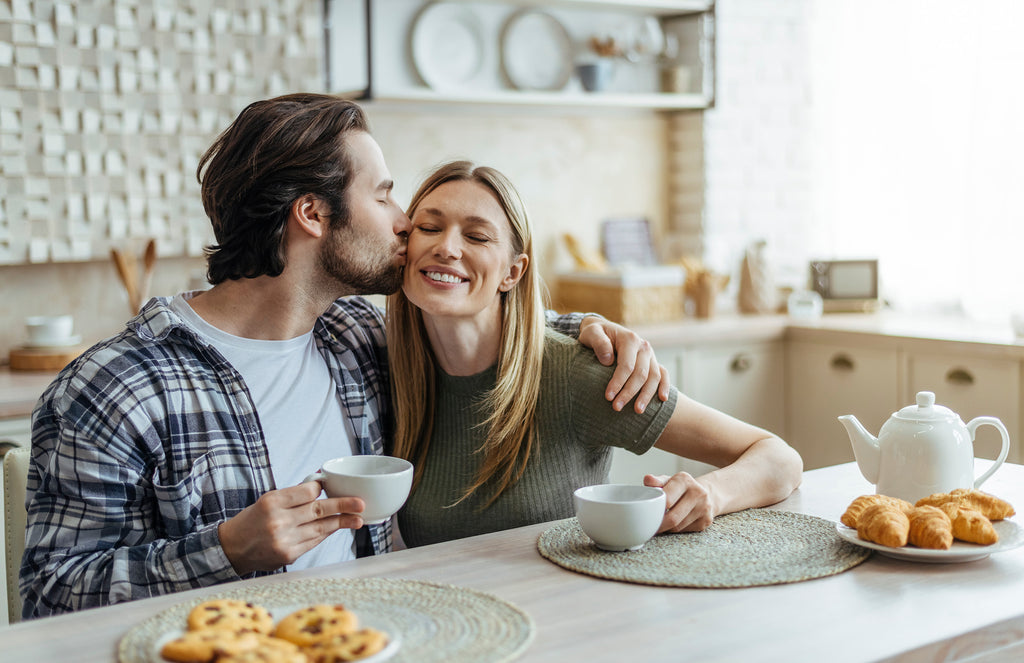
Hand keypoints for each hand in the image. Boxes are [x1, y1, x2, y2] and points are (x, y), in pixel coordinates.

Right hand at [218, 481, 364, 574]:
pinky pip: (314, 541)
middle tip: (360, 503)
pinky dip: (325, 533)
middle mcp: (278, 521)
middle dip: (343, 506)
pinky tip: (336, 528)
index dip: (320, 489)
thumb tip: (321, 483)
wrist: (231, 549)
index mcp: (272, 502)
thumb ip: (294, 495)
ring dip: (341, 522)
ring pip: (320, 528)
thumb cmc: (252, 520)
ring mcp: (284, 540)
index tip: (327, 486)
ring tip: (358, 519)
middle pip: (318, 510)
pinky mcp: (289, 555)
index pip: (306, 492)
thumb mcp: (267, 500)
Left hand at [578, 316, 669, 411]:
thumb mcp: (591, 333)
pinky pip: (663, 374)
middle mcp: (643, 347)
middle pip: (641, 374)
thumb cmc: (595, 333)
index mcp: (630, 339)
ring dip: (646, 395)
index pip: (627, 365)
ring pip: (654, 378)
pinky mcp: (652, 362)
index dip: (618, 382)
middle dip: (629, 393)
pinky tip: (662, 399)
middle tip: (616, 408)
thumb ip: (598, 343)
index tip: (608, 397)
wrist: (603, 330)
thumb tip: (608, 360)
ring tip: (638, 411)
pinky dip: (665, 386)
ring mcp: (650, 355)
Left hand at [644, 472, 714, 532]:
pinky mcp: (706, 520)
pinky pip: (685, 531)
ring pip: (678, 527)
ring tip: (660, 524)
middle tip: (650, 526)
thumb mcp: (668, 481)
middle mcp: (697, 493)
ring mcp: (704, 508)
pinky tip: (672, 524)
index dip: (655, 509)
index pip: (667, 499)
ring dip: (666, 528)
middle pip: (673, 518)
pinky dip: (676, 530)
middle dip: (659, 524)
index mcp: (685, 480)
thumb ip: (657, 481)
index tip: (648, 514)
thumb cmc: (681, 488)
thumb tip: (648, 479)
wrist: (704, 493)